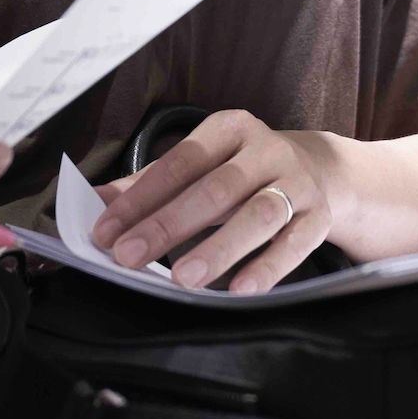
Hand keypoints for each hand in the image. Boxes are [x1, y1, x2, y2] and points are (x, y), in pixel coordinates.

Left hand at [91, 109, 334, 293]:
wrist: (320, 172)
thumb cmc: (243, 171)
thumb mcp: (204, 164)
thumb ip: (153, 182)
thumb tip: (97, 201)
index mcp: (230, 128)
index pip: (179, 163)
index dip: (141, 196)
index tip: (106, 229)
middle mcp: (266, 150)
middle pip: (214, 189)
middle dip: (167, 224)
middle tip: (129, 255)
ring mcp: (296, 183)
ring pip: (255, 216)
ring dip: (217, 248)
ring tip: (182, 278)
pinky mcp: (318, 218)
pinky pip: (292, 245)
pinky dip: (266, 268)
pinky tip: (239, 290)